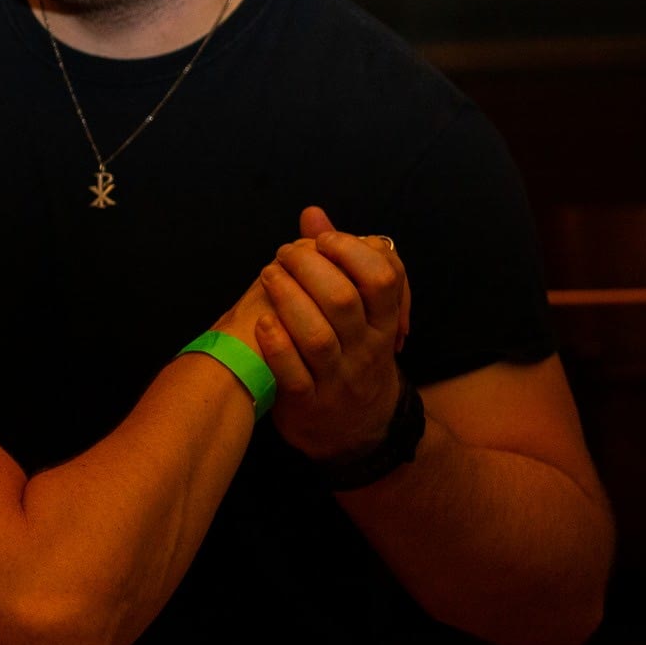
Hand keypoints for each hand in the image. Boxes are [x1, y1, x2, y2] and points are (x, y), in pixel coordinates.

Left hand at [241, 206, 413, 463]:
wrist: (356, 430)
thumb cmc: (353, 354)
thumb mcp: (361, 313)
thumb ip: (339, 261)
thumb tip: (312, 213)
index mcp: (383, 322)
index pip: (382, 280)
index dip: (352, 252)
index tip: (323, 239)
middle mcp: (366, 349)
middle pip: (343, 301)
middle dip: (310, 268)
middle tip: (285, 252)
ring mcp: (338, 378)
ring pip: (317, 336)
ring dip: (288, 300)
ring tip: (269, 275)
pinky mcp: (309, 402)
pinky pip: (293, 374)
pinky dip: (276, 346)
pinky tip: (261, 321)